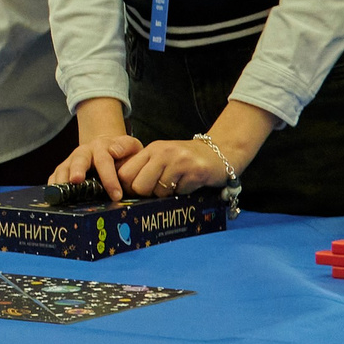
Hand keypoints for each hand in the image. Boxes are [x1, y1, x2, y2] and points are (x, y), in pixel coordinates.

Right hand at [49, 96, 139, 199]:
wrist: (106, 146)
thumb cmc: (122, 152)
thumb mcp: (130, 145)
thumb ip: (126, 147)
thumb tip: (114, 151)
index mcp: (101, 147)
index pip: (104, 161)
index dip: (109, 179)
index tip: (116, 196)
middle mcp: (83, 152)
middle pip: (78, 160)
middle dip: (77, 170)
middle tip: (76, 180)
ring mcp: (71, 161)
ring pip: (63, 169)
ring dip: (62, 180)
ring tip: (61, 193)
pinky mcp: (64, 170)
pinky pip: (54, 177)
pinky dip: (53, 186)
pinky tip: (54, 197)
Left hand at [116, 102, 272, 197]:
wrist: (220, 152)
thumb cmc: (186, 158)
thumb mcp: (161, 156)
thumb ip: (144, 168)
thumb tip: (123, 190)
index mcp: (151, 149)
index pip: (125, 173)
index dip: (128, 187)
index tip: (138, 192)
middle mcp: (163, 153)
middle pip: (139, 186)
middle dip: (147, 194)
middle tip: (159, 190)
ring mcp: (179, 161)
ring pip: (159, 192)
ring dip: (167, 194)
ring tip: (177, 184)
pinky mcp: (196, 172)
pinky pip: (180, 192)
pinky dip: (183, 192)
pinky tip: (189, 183)